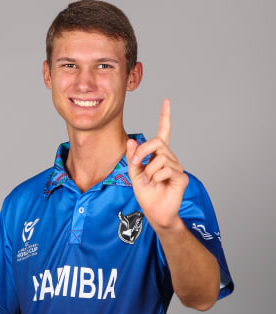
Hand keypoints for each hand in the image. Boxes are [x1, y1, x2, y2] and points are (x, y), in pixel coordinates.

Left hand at [126, 99, 188, 230]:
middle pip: (157, 142)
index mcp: (159, 155)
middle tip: (136, 164)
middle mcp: (170, 158)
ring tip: (148, 181)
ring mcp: (177, 167)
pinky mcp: (181, 177)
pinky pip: (166, 169)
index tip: (166, 101)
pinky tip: (156, 184)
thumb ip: (133, 158)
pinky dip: (155, 177)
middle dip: (143, 151)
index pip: (164, 132)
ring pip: (160, 157)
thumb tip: (132, 140)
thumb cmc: (146, 193)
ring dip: (148, 170)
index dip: (165, 117)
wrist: (154, 212)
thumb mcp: (134, 173)